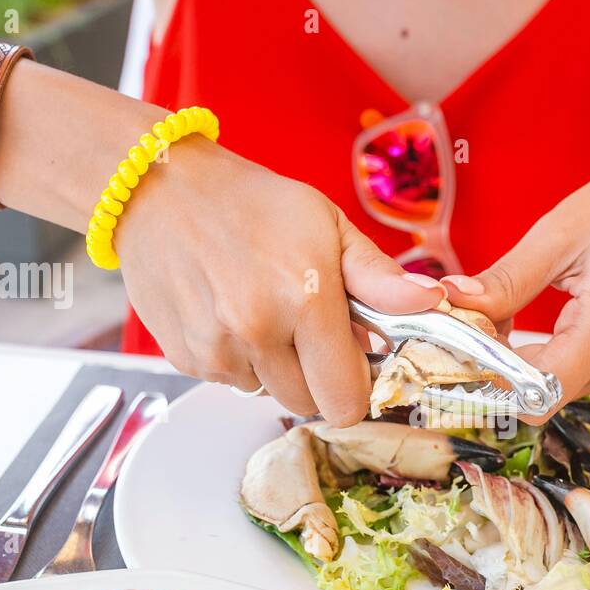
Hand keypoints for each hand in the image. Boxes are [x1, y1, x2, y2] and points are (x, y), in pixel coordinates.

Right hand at [115, 138, 445, 423]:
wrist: (158, 187)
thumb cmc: (251, 202)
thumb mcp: (328, 226)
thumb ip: (378, 278)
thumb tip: (432, 303)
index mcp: (304, 299)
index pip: (345, 399)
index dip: (355, 386)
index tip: (353, 360)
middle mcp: (257, 332)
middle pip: (308, 402)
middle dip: (316, 375)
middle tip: (307, 327)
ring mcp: (215, 349)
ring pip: (268, 394)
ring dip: (275, 368)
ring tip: (265, 312)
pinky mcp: (184, 357)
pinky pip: (230, 382)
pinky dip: (238, 360)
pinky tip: (230, 314)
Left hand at [447, 161, 589, 412]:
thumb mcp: (561, 231)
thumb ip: (508, 278)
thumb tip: (454, 300)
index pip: (542, 388)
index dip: (493, 379)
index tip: (462, 345)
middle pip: (540, 393)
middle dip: (495, 367)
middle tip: (468, 321)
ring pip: (550, 390)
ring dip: (513, 364)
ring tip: (499, 313)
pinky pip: (566, 377)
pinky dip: (536, 359)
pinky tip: (524, 325)